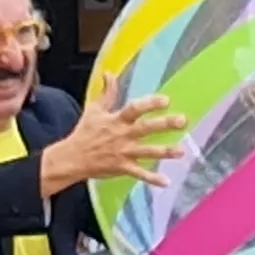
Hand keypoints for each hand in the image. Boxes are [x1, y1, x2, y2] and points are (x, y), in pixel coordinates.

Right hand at [44, 76, 188, 188]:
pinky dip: (152, 179)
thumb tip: (108, 73)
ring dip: (165, 152)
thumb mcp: (94, 109)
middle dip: (165, 124)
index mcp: (116, 120)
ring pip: (147, 152)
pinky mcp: (123, 168)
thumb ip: (107, 93)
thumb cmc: (85, 132)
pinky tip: (166, 182)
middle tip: (182, 121)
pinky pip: (139, 174)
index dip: (150, 104)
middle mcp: (122, 135)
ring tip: (182, 151)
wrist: (72, 158)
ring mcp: (123, 153)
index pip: (135, 109)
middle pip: (146, 128)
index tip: (166, 101)